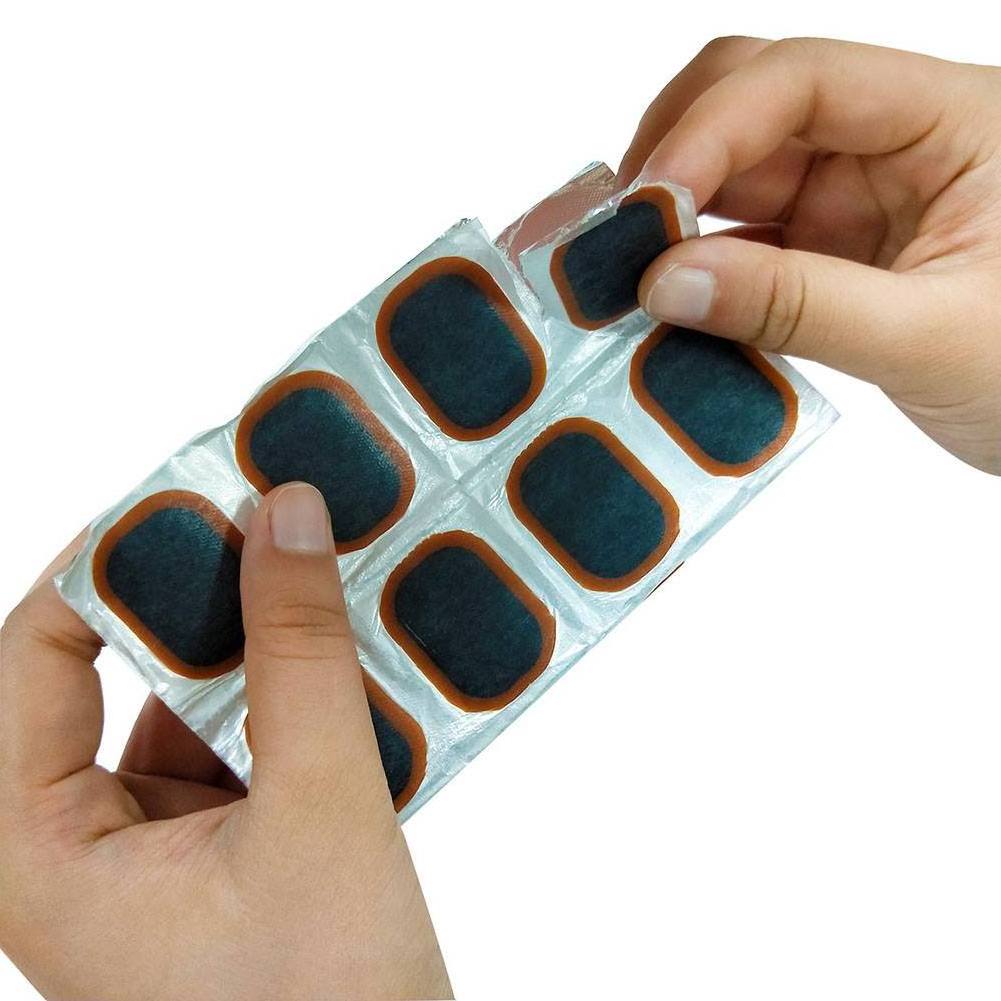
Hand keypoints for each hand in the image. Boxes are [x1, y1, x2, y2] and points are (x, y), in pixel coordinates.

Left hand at [0, 483, 451, 1000]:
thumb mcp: (320, 812)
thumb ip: (300, 655)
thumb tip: (286, 512)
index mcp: (32, 851)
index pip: (29, 657)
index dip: (107, 561)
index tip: (198, 488)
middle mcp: (65, 844)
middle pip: (102, 671)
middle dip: (191, 593)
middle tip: (268, 516)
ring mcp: (136, 848)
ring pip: (173, 702)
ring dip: (249, 641)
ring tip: (313, 569)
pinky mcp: (200, 849)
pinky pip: (224, 740)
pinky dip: (281, 692)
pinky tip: (341, 650)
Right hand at [620, 37, 1000, 474]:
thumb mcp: (933, 337)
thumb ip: (799, 305)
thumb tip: (668, 282)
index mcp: (950, 119)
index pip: (804, 81)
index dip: (712, 131)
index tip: (647, 205)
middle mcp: (893, 145)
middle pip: (752, 109)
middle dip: (674, 162)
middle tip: (612, 236)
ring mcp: (856, 203)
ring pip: (736, 184)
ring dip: (674, 227)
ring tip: (617, 282)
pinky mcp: (832, 259)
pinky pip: (746, 251)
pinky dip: (701, 280)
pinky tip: (664, 315)